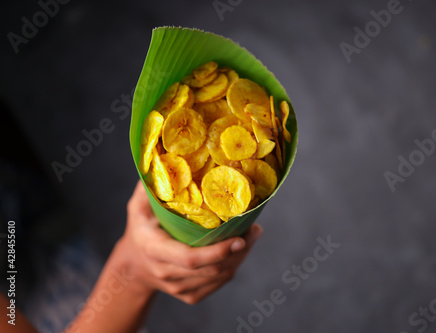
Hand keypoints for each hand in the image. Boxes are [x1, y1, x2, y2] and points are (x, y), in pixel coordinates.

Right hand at [116, 180, 262, 303]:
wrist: (133, 267)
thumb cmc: (140, 229)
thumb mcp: (138, 207)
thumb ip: (150, 187)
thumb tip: (164, 160)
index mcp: (155, 250)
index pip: (190, 258)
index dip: (217, 251)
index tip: (239, 238)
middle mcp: (167, 272)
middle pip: (211, 268)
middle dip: (238, 250)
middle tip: (255, 230)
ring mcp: (178, 288)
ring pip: (219, 276)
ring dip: (240, 256)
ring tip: (252, 234)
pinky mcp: (189, 295)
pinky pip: (218, 283)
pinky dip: (233, 266)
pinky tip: (240, 249)